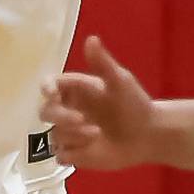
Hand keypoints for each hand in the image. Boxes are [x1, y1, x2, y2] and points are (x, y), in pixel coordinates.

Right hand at [40, 35, 156, 170]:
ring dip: (74, 136)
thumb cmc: (134, 104)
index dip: (46, 88)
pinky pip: (60, 155)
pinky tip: (91, 149)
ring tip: (98, 135)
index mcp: (75, 89)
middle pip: (45, 112)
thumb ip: (103, 63)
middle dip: (61, 116)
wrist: (148, 134)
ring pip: (54, 135)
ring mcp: (70, 133)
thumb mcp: (120, 81)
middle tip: (82, 120)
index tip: (52, 94)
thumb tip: (91, 38)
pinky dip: (73, 153)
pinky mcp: (75, 153)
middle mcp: (68, 110)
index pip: (50, 85)